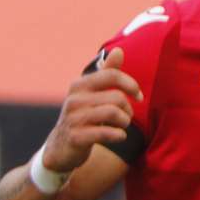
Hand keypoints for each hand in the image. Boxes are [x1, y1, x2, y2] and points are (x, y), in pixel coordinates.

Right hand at [43, 47, 141, 172]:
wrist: (61, 148)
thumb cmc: (84, 117)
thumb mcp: (94, 94)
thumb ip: (107, 73)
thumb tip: (119, 51)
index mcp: (80, 85)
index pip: (112, 75)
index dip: (131, 85)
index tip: (138, 96)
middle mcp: (74, 99)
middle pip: (117, 97)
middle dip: (128, 109)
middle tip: (125, 118)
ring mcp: (73, 118)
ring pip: (114, 113)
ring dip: (124, 122)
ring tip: (120, 126)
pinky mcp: (76, 137)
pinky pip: (107, 132)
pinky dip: (119, 135)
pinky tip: (118, 137)